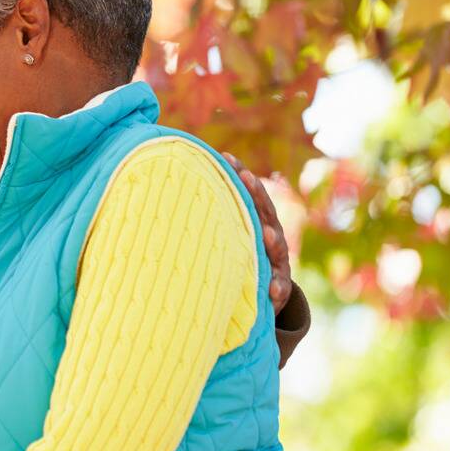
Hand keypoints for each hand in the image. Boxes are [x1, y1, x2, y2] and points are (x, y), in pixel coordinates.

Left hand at [222, 152, 291, 315]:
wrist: (262, 294)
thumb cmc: (236, 258)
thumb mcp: (226, 236)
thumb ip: (211, 217)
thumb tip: (170, 189)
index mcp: (256, 223)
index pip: (250, 196)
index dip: (240, 176)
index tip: (226, 157)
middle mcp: (270, 238)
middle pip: (265, 213)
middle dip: (257, 195)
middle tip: (247, 178)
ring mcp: (277, 262)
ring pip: (278, 250)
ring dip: (274, 242)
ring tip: (268, 235)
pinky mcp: (279, 288)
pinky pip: (280, 288)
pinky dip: (278, 288)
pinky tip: (274, 290)